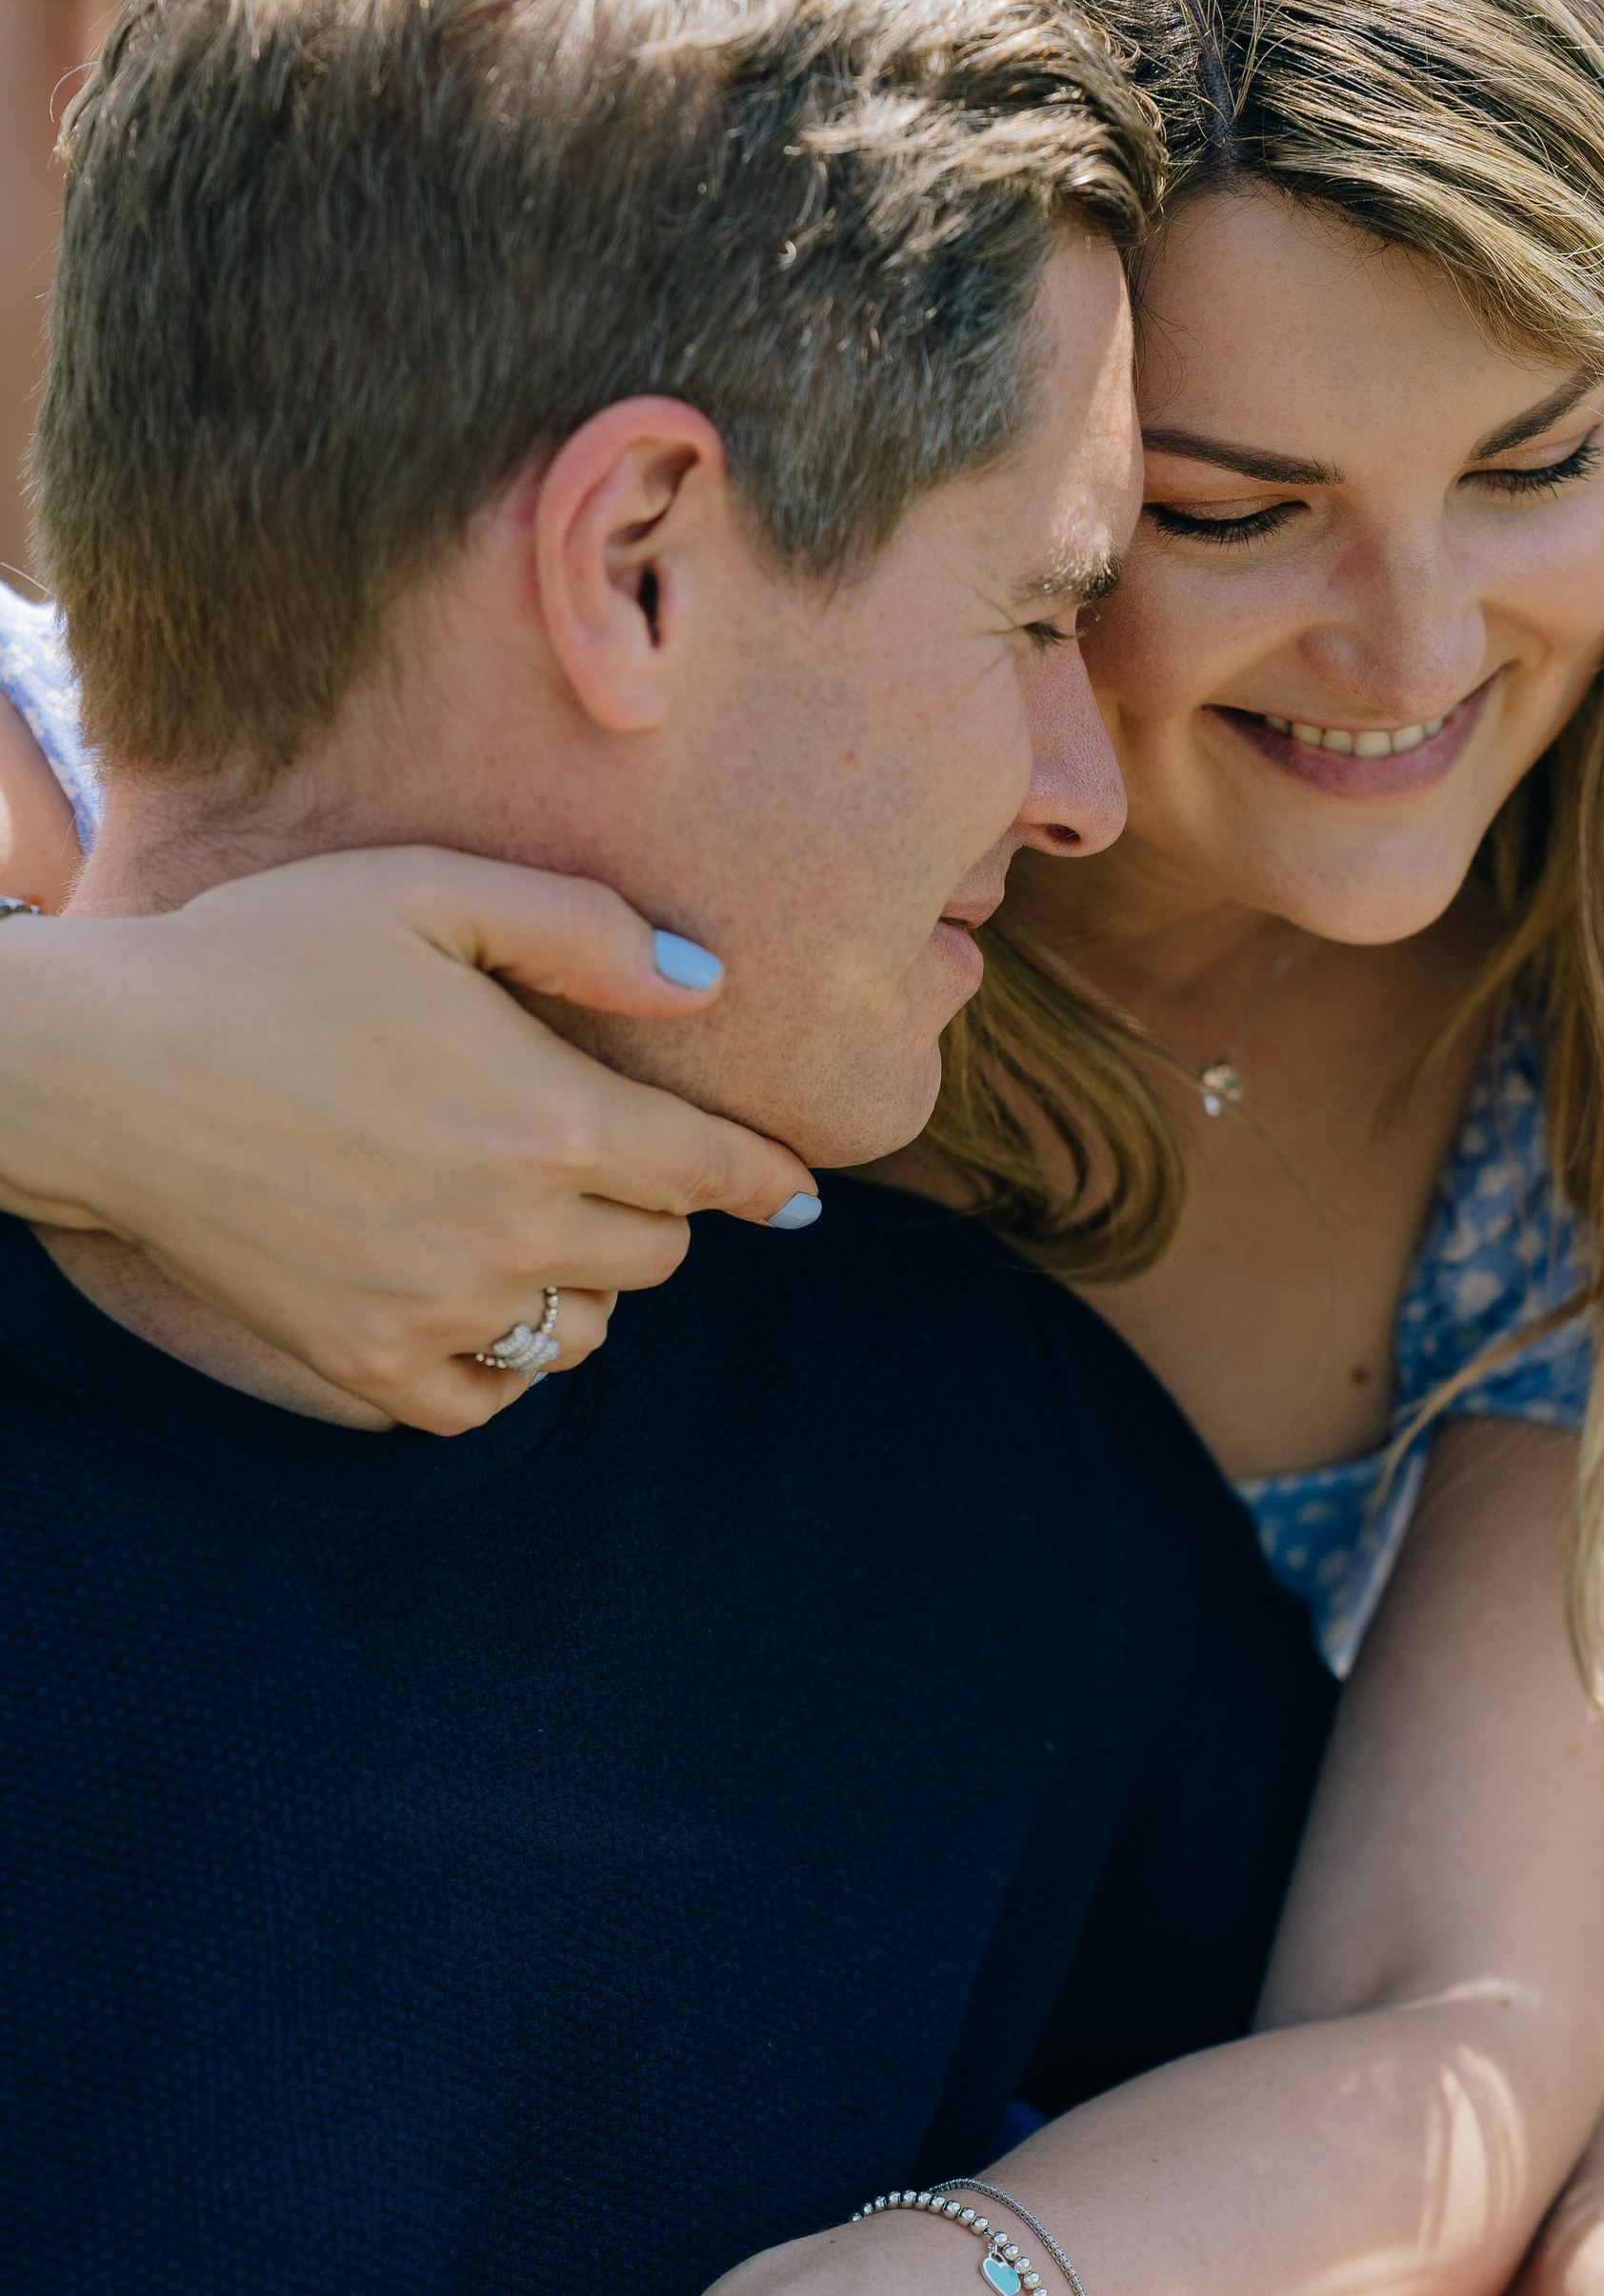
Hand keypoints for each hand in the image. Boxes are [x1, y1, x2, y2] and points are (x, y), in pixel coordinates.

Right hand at [0, 847, 815, 1429]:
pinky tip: (482, 1312)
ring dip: (588, 1288)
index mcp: (552, 1117)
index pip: (714, 1170)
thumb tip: (704, 980)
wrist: (111, 1068)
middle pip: (659, 1253)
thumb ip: (583, 929)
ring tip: (544, 1234)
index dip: (769, 1178)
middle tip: (610, 1167)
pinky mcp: (361, 1363)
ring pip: (587, 1334)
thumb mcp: (430, 891)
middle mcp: (513, 1229)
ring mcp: (437, 1308)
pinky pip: (482, 1404)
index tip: (799, 1193)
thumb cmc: (268, 957)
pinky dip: (502, 1368)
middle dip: (656, 1208)